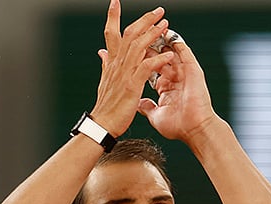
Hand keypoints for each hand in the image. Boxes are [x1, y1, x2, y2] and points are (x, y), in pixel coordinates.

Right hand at [89, 0, 175, 136]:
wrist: (103, 124)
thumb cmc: (106, 106)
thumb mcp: (104, 81)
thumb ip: (106, 64)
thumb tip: (101, 52)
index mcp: (112, 62)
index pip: (112, 34)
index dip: (113, 17)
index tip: (115, 2)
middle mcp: (117, 64)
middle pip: (130, 34)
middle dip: (144, 20)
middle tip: (158, 10)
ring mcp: (124, 73)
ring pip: (139, 46)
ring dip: (154, 34)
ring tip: (166, 25)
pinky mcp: (132, 85)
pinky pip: (146, 67)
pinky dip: (158, 59)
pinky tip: (168, 54)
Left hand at [137, 35, 218, 144]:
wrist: (195, 130)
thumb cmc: (178, 126)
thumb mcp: (156, 116)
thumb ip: (147, 107)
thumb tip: (138, 103)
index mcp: (166, 87)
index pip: (151, 66)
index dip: (140, 57)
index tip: (128, 48)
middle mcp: (175, 77)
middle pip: (159, 54)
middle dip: (148, 43)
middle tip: (137, 31)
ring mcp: (184, 72)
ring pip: (170, 49)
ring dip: (160, 38)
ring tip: (150, 26)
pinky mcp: (192, 70)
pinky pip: (183, 50)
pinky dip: (174, 40)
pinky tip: (165, 31)